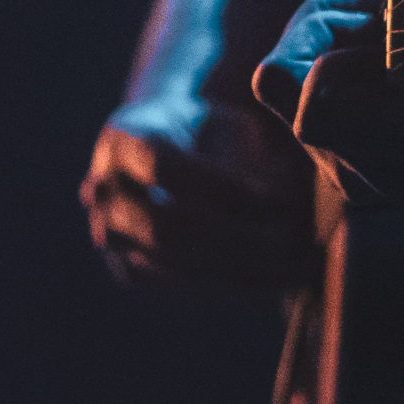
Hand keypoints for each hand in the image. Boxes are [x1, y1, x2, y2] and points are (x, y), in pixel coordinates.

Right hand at [79, 100, 314, 288]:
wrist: (175, 155)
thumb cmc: (218, 131)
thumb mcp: (235, 120)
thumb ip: (256, 138)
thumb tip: (298, 166)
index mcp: (124, 137)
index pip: (163, 166)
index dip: (221, 185)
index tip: (278, 196)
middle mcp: (104, 189)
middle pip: (165, 224)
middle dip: (235, 237)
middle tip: (292, 242)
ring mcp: (109, 234)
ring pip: (171, 261)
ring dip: (237, 267)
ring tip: (293, 266)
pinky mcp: (128, 269)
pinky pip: (176, 284)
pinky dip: (226, 284)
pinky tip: (273, 279)